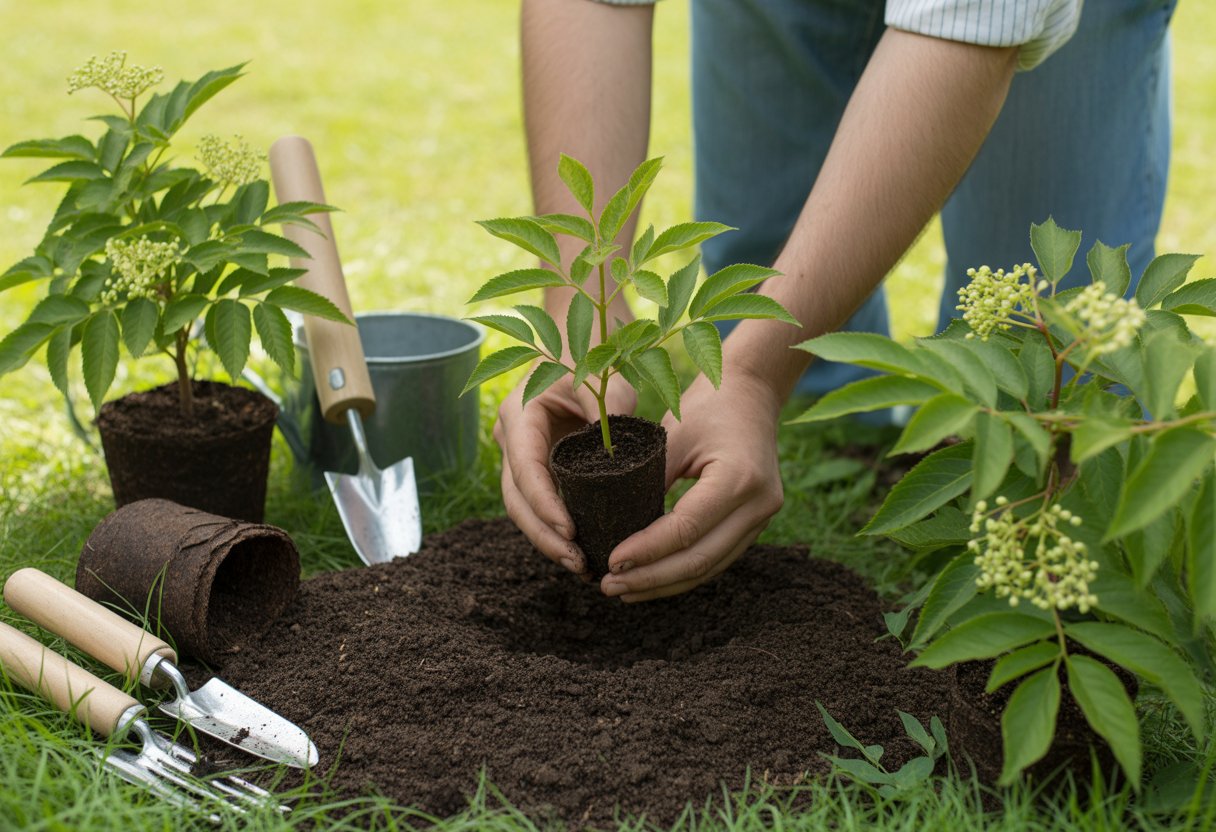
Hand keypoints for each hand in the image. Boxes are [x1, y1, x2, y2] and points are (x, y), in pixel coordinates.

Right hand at [494, 371, 636, 574]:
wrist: (583, 340)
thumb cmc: (593, 353)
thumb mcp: (603, 376)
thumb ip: (609, 410)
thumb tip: (619, 455)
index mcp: (519, 414)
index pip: (524, 469)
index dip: (543, 505)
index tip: (569, 532)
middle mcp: (513, 439)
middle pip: (517, 499)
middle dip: (544, 535)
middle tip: (578, 562)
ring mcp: (524, 455)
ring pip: (524, 508)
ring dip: (548, 540)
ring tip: (582, 566)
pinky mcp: (541, 467)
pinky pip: (542, 503)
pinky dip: (557, 528)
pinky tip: (582, 551)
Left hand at [599, 371, 784, 601]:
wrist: (751, 391)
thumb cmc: (708, 405)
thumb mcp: (672, 435)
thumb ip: (648, 479)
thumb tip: (613, 525)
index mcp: (739, 478)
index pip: (686, 529)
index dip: (647, 551)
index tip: (611, 562)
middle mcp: (759, 504)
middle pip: (700, 559)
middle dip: (651, 579)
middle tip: (609, 586)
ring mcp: (763, 517)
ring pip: (710, 566)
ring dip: (665, 583)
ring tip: (624, 590)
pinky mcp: (756, 522)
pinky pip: (717, 556)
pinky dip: (683, 571)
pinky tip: (652, 579)